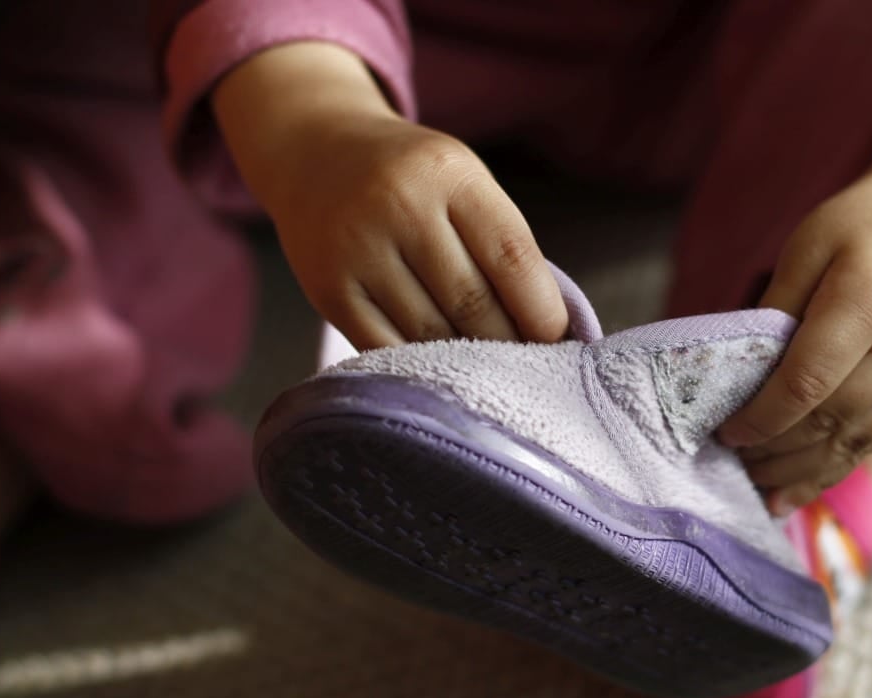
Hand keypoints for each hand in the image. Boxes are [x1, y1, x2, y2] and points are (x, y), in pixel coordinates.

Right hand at [213, 43, 567, 348]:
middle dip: (506, 343)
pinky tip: (437, 367)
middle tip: (524, 366)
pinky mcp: (328, 288)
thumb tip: (548, 331)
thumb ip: (500, 242)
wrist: (313, 153)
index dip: (542, 312)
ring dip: (465, 361)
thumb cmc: (409, 180)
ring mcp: (359, 248)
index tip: (558, 342)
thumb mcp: (460, 181)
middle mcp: (401, 206)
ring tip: (485, 370)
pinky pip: (385, 347)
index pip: (512, 257)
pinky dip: (418, 365)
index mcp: (449, 173)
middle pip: (472, 302)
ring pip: (431, 332)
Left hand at [719, 122, 871, 512]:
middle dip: (775, 449)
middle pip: (830, 418)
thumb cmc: (857, 232)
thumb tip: (737, 379)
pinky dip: (828, 472)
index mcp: (870, 303)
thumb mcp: (805, 251)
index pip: (808, 380)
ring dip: (798, 472)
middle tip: (730, 462)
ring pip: (852, 443)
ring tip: (754, 485)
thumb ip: (773, 312)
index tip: (726, 434)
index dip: (763, 417)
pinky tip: (790, 492)